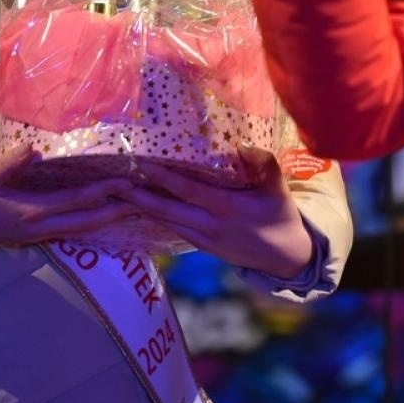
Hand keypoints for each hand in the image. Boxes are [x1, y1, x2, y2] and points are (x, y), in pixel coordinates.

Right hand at [0, 142, 135, 254]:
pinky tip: (102, 215)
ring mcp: (40, 234)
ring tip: (131, 207)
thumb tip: (33, 149)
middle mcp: (42, 227)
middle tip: (144, 200)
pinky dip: (90, 222)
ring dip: (107, 218)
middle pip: (88, 221)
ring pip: (82, 229)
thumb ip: (9, 163)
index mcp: (32, 212)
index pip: (77, 201)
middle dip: (117, 211)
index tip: (127, 181)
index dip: (104, 191)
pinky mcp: (36, 234)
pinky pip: (71, 229)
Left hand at [116, 146, 314, 279]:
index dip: (164, 179)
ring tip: (123, 194)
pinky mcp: (205, 248)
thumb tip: (242, 144)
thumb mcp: (279, 189)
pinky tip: (145, 209)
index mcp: (227, 208)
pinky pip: (176, 231)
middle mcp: (211, 226)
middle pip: (168, 211)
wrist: (286, 258)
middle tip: (117, 183)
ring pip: (168, 223)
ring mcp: (206, 239)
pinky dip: (158, 219)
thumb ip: (264, 165)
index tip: (143, 165)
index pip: (189, 191)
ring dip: (145, 209)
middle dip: (141, 197)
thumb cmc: (282, 218)